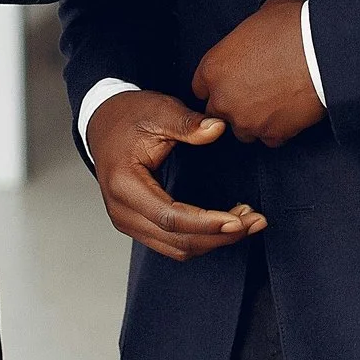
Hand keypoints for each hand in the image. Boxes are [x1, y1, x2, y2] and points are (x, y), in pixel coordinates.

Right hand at [84, 89, 266, 261]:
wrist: (103, 122)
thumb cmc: (129, 116)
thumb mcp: (158, 111)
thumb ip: (187, 123)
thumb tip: (217, 128)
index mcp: (124, 184)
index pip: (169, 217)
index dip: (206, 222)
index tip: (239, 219)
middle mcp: (122, 211)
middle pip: (176, 240)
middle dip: (220, 235)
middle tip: (256, 221)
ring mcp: (128, 221)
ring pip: (177, 248)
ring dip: (214, 240)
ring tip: (248, 221)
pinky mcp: (138, 224)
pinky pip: (172, 243)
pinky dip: (202, 238)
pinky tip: (226, 223)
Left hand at [193, 0, 325, 147]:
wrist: (324, 51)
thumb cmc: (294, 28)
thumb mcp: (260, 16)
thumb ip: (247, 36)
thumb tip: (255, 37)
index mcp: (214, 68)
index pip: (200, 87)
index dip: (219, 83)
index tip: (232, 81)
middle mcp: (224, 98)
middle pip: (217, 112)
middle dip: (234, 104)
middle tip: (257, 91)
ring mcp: (247, 120)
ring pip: (243, 130)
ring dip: (255, 119)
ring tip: (275, 102)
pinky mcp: (272, 134)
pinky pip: (270, 138)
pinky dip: (278, 128)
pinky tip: (290, 112)